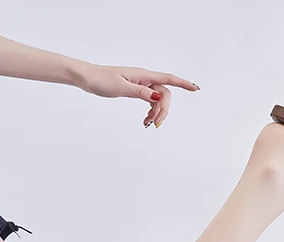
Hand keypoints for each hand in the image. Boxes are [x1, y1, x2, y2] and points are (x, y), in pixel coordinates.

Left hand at [75, 64, 198, 127]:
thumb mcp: (121, 87)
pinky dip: (150, 110)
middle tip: (155, 125)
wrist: (87, 78)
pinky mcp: (135, 89)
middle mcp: (144, 78)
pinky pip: (149, 100)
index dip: (183, 84)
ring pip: (157, 99)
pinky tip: (145, 119)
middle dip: (163, 110)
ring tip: (147, 124)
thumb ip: (140, 92)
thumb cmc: (101, 80)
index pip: (168, 79)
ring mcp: (140, 84)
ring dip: (156, 112)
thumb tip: (158, 95)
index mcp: (143, 75)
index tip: (196, 89)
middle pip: (164, 94)